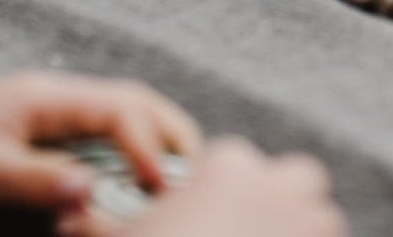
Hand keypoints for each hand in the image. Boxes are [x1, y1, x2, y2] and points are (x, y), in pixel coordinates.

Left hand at [0, 72, 199, 216]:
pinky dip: (121, 152)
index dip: (151, 149)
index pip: (121, 110)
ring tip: (169, 179)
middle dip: (169, 133)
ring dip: (148, 141)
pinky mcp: (34, 130)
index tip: (163, 190)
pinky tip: (123, 180)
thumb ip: (42, 182)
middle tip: (193, 175)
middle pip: (132, 101)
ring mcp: (44, 110)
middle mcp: (52, 96)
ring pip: (116, 114)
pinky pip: (93, 133)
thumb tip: (95, 191)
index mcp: (45, 98)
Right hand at [105, 138, 344, 236]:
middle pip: (300, 180)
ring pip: (324, 219)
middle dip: (285, 202)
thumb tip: (68, 217)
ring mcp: (308, 227)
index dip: (224, 192)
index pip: (237, 162)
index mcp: (226, 166)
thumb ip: (88, 222)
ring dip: (305, 232)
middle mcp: (276, 187)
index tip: (213, 224)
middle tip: (254, 232)